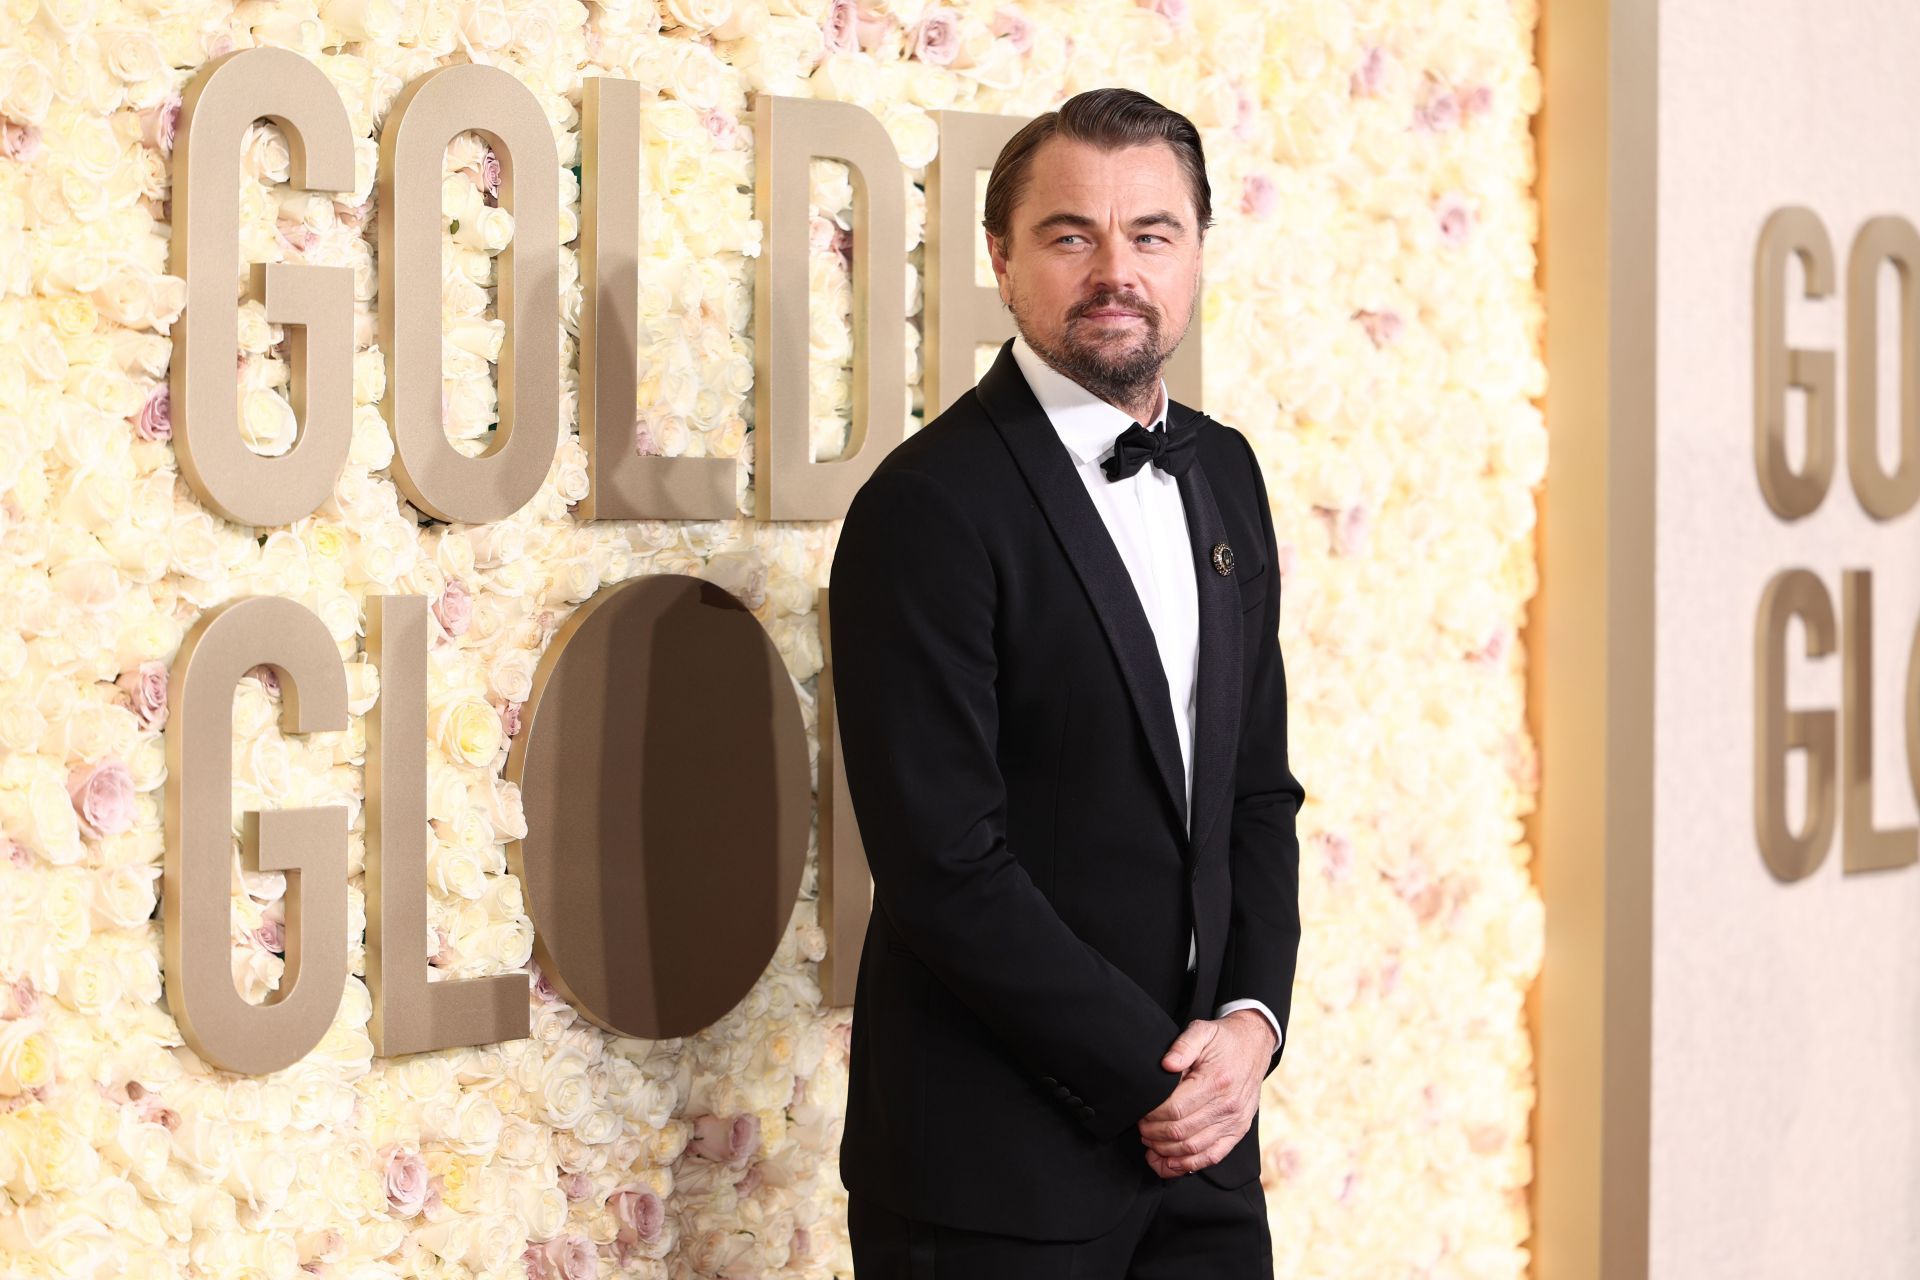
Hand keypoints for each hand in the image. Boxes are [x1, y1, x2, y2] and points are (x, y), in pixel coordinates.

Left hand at [1136, 1010, 1274, 1177]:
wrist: (1254, 1045)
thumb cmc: (1224, 1039)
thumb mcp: (1202, 1031)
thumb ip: (1182, 1046)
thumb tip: (1166, 1064)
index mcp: (1216, 1081)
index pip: (1175, 1109)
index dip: (1152, 1116)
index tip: (1140, 1112)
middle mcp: (1228, 1105)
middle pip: (1181, 1132)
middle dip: (1154, 1134)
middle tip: (1141, 1128)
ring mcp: (1235, 1121)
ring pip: (1194, 1149)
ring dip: (1166, 1152)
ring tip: (1150, 1144)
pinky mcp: (1238, 1131)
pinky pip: (1212, 1156)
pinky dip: (1188, 1165)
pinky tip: (1170, 1163)